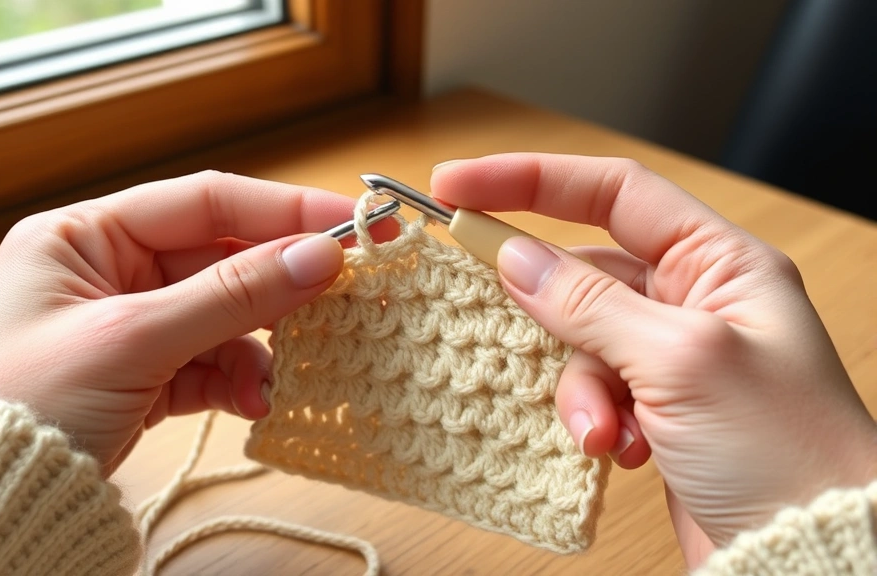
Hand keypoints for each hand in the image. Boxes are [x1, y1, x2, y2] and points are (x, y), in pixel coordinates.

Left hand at [0, 171, 353, 474]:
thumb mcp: (130, 339)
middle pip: (219, 260)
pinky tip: (252, 404)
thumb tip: (321, 256)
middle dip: (278, 286)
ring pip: (222, 317)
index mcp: (83, 237)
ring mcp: (126, 327)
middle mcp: (106, 272)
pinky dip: (237, 382)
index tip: (354, 225)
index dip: (283, 211)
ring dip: (258, 348)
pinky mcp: (140, 377)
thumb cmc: (19, 406)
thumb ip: (231, 294)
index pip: (203, 202)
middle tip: (346, 296)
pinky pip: (208, 364)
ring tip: (277, 381)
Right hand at [431, 154, 876, 566]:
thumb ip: (590, 304)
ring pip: (578, 341)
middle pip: (584, 271)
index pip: (612, 192)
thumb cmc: (785, 452)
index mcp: (720, 263)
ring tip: (602, 430)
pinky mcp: (653, 408)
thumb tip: (514, 258)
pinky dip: (590, 419)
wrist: (806, 554)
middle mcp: (694, 300)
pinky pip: (590, 391)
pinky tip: (619, 450)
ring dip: (577, 388)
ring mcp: (670, 357)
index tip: (458, 184)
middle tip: (477, 302)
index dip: (530, 179)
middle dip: (543, 306)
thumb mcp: (681, 361)